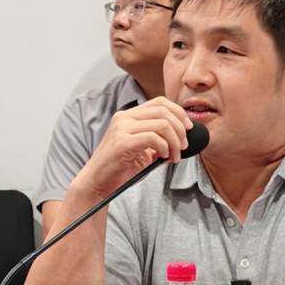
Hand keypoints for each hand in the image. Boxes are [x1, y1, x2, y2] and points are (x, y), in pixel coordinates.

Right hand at [74, 97, 192, 197]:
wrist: (97, 182)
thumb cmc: (119, 168)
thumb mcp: (142, 149)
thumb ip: (158, 139)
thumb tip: (182, 136)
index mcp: (128, 116)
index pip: (160, 102)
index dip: (179, 112)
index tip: (188, 128)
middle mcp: (124, 118)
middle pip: (164, 111)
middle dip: (180, 129)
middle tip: (183, 146)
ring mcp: (122, 128)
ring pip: (162, 124)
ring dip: (175, 142)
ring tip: (174, 156)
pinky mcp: (122, 143)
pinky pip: (153, 138)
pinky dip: (165, 148)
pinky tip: (164, 157)